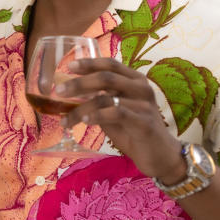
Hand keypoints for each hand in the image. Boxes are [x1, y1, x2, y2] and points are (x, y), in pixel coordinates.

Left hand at [56, 57, 183, 180]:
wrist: (161, 156)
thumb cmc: (134, 131)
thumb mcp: (114, 111)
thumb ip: (99, 99)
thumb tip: (70, 93)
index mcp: (135, 80)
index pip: (110, 64)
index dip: (89, 63)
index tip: (69, 66)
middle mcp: (141, 88)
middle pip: (106, 77)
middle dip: (79, 83)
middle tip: (58, 91)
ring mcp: (144, 104)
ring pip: (106, 98)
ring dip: (81, 109)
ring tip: (65, 120)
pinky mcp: (144, 122)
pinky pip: (116, 113)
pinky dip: (97, 115)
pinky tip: (85, 121)